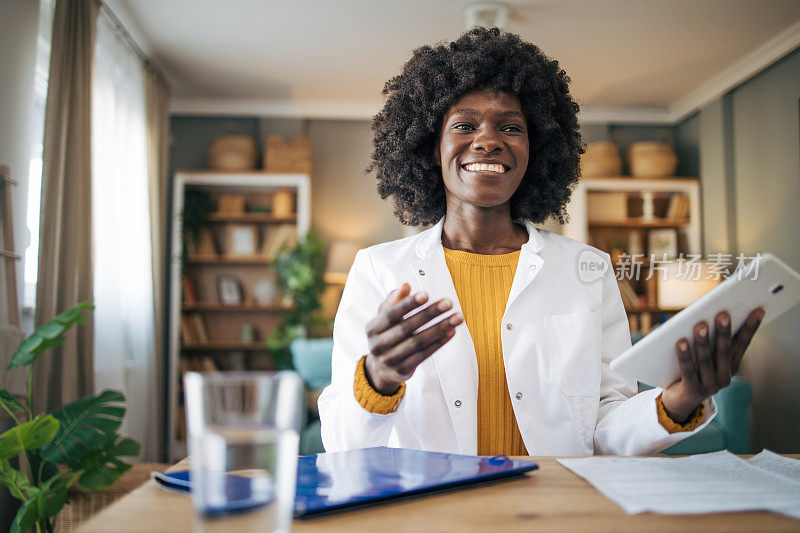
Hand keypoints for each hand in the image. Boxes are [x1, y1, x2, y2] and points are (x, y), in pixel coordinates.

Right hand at [364, 283, 463, 394]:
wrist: (381, 369)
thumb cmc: (387, 334)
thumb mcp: (385, 317)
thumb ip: (394, 301)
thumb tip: (406, 286)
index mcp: (372, 328)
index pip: (391, 314)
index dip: (408, 304)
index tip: (426, 294)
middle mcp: (378, 345)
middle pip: (406, 328)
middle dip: (429, 314)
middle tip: (448, 302)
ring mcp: (390, 360)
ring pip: (418, 342)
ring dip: (440, 328)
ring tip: (457, 317)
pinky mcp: (403, 370)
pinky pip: (424, 355)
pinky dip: (439, 343)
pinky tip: (451, 331)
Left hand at [661, 307, 764, 422]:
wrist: (679, 401)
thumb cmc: (693, 369)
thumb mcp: (705, 355)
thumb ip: (709, 339)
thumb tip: (705, 315)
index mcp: (732, 365)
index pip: (743, 343)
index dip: (750, 327)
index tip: (758, 310)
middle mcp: (724, 376)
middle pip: (724, 351)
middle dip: (724, 331)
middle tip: (723, 314)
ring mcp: (709, 385)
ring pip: (706, 360)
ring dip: (704, 342)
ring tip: (701, 325)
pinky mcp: (692, 391)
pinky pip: (688, 371)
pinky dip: (685, 355)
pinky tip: (680, 342)